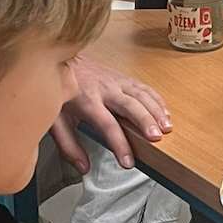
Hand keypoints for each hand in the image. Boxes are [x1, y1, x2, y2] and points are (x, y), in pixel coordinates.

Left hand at [53, 55, 172, 172]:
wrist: (58, 56)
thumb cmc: (58, 88)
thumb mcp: (55, 119)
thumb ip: (68, 146)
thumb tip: (83, 167)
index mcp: (87, 101)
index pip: (107, 126)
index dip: (120, 145)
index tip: (128, 162)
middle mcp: (105, 89)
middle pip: (130, 106)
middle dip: (145, 122)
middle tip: (157, 138)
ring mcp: (116, 81)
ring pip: (142, 95)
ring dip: (156, 110)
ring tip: (167, 127)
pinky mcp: (122, 77)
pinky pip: (144, 87)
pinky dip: (157, 99)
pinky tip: (165, 111)